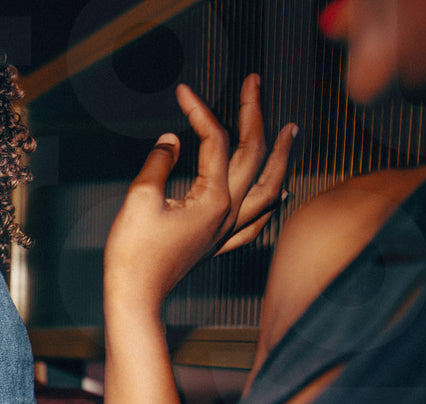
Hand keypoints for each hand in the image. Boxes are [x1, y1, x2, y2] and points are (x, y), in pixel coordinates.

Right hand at [104, 74, 295, 316]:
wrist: (135, 297)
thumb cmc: (134, 254)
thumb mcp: (139, 199)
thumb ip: (158, 163)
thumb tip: (170, 140)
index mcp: (213, 198)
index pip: (215, 141)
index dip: (201, 111)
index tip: (185, 92)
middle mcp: (228, 213)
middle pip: (252, 155)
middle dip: (254, 114)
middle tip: (254, 84)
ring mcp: (226, 231)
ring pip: (268, 187)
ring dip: (281, 156)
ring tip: (291, 131)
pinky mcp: (217, 244)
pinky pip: (257, 222)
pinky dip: (273, 204)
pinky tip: (282, 193)